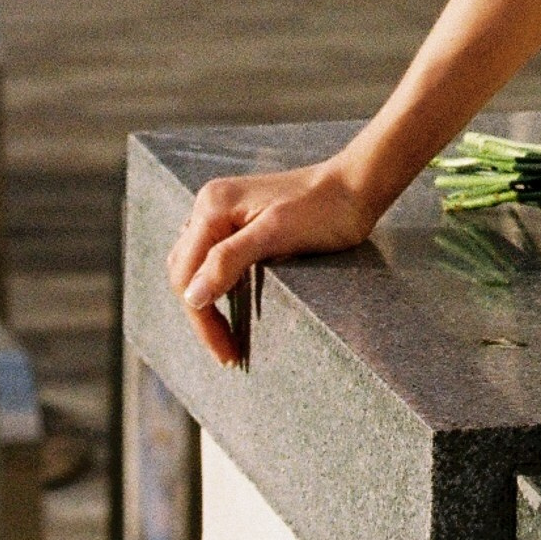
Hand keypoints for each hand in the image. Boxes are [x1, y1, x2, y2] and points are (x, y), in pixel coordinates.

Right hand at [164, 160, 376, 367]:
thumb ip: (228, 260)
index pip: (187, 276)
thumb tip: (191, 297)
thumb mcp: (275, 235)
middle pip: (184, 272)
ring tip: (226, 335)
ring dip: (204, 302)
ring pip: (194, 266)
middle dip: (201, 315)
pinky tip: (230, 303)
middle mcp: (210, 205)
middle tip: (227, 352)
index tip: (226, 354)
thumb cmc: (322, 209)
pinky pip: (212, 257)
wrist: (356, 186)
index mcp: (212, 206)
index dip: (203, 321)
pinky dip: (214, 285)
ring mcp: (223, 211)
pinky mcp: (239, 220)